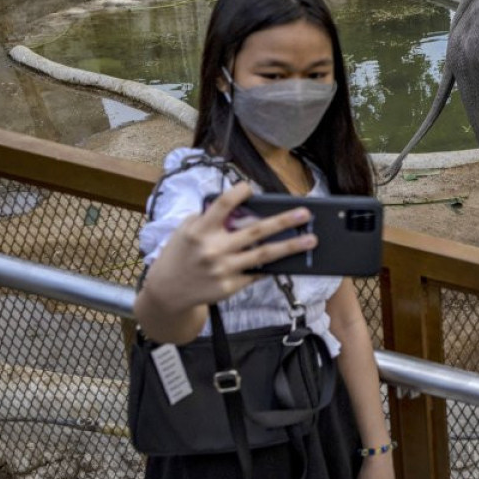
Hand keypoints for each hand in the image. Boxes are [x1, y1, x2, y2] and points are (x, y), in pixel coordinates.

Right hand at [139, 183, 316, 325]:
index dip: (237, 194)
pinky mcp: (231, 285)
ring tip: (310, 240)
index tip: (250, 186)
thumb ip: (209, 219)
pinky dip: (274, 265)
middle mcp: (213, 249)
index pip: (221, 206)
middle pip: (255, 231)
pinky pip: (258, 273)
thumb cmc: (180, 254)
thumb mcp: (186, 231)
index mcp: (200, 230)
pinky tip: (292, 260)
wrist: (167, 291)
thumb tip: (241, 209)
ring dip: (290, 247)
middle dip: (283, 221)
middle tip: (305, 213)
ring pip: (264, 255)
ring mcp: (224, 269)